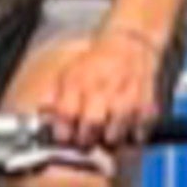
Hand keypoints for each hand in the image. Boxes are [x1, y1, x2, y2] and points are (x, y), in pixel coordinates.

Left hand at [26, 28, 171, 151]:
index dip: (63, 133)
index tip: (65, 138)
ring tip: (106, 136)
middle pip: (91, 126)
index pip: (66, 114)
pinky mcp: (146, 106)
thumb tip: (40, 118)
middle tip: (86, 141)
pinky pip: (137, 135)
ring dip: (108, 142)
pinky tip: (126, 130)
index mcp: (79, 81)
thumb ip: (52, 96)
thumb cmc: (95, 64)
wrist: (130, 44)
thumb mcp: (68, 73)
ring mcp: (127, 98)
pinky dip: (131, 138)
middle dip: (85, 140)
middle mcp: (102, 89)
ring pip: (115, 136)